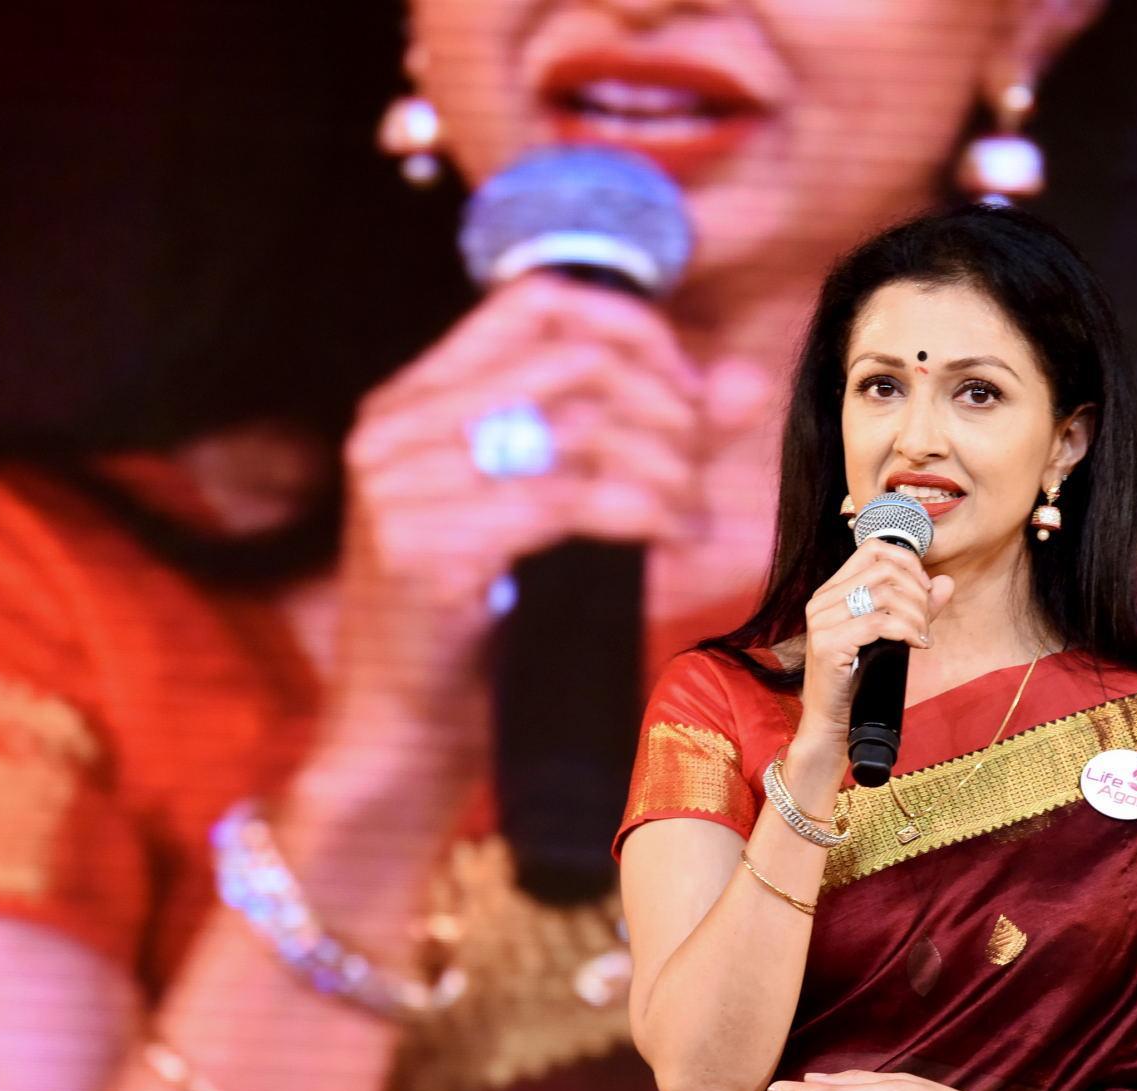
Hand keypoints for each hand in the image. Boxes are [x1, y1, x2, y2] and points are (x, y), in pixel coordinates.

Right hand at [334, 274, 706, 698]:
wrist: (403, 741)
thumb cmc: (486, 631)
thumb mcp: (557, 517)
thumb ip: (643, 439)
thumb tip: (743, 381)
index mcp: (409, 402)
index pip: (534, 302)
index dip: (630, 329)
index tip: (688, 390)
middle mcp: (393, 428)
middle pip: (571, 359)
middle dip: (664, 404)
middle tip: (703, 464)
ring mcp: (399, 486)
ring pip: (580, 428)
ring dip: (664, 466)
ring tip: (693, 513)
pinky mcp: (425, 549)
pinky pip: (567, 499)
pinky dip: (644, 511)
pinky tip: (678, 538)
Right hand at [795, 541, 954, 748]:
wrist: (832, 721)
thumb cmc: (859, 679)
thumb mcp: (890, 636)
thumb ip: (916, 607)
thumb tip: (946, 582)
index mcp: (832, 592)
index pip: (872, 549)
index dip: (907, 562)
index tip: (924, 590)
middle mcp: (822, 600)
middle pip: (884, 569)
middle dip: (917, 592)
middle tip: (926, 622)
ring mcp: (821, 621)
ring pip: (885, 594)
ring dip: (916, 615)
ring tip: (922, 637)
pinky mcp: (828, 643)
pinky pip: (879, 623)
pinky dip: (907, 631)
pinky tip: (915, 645)